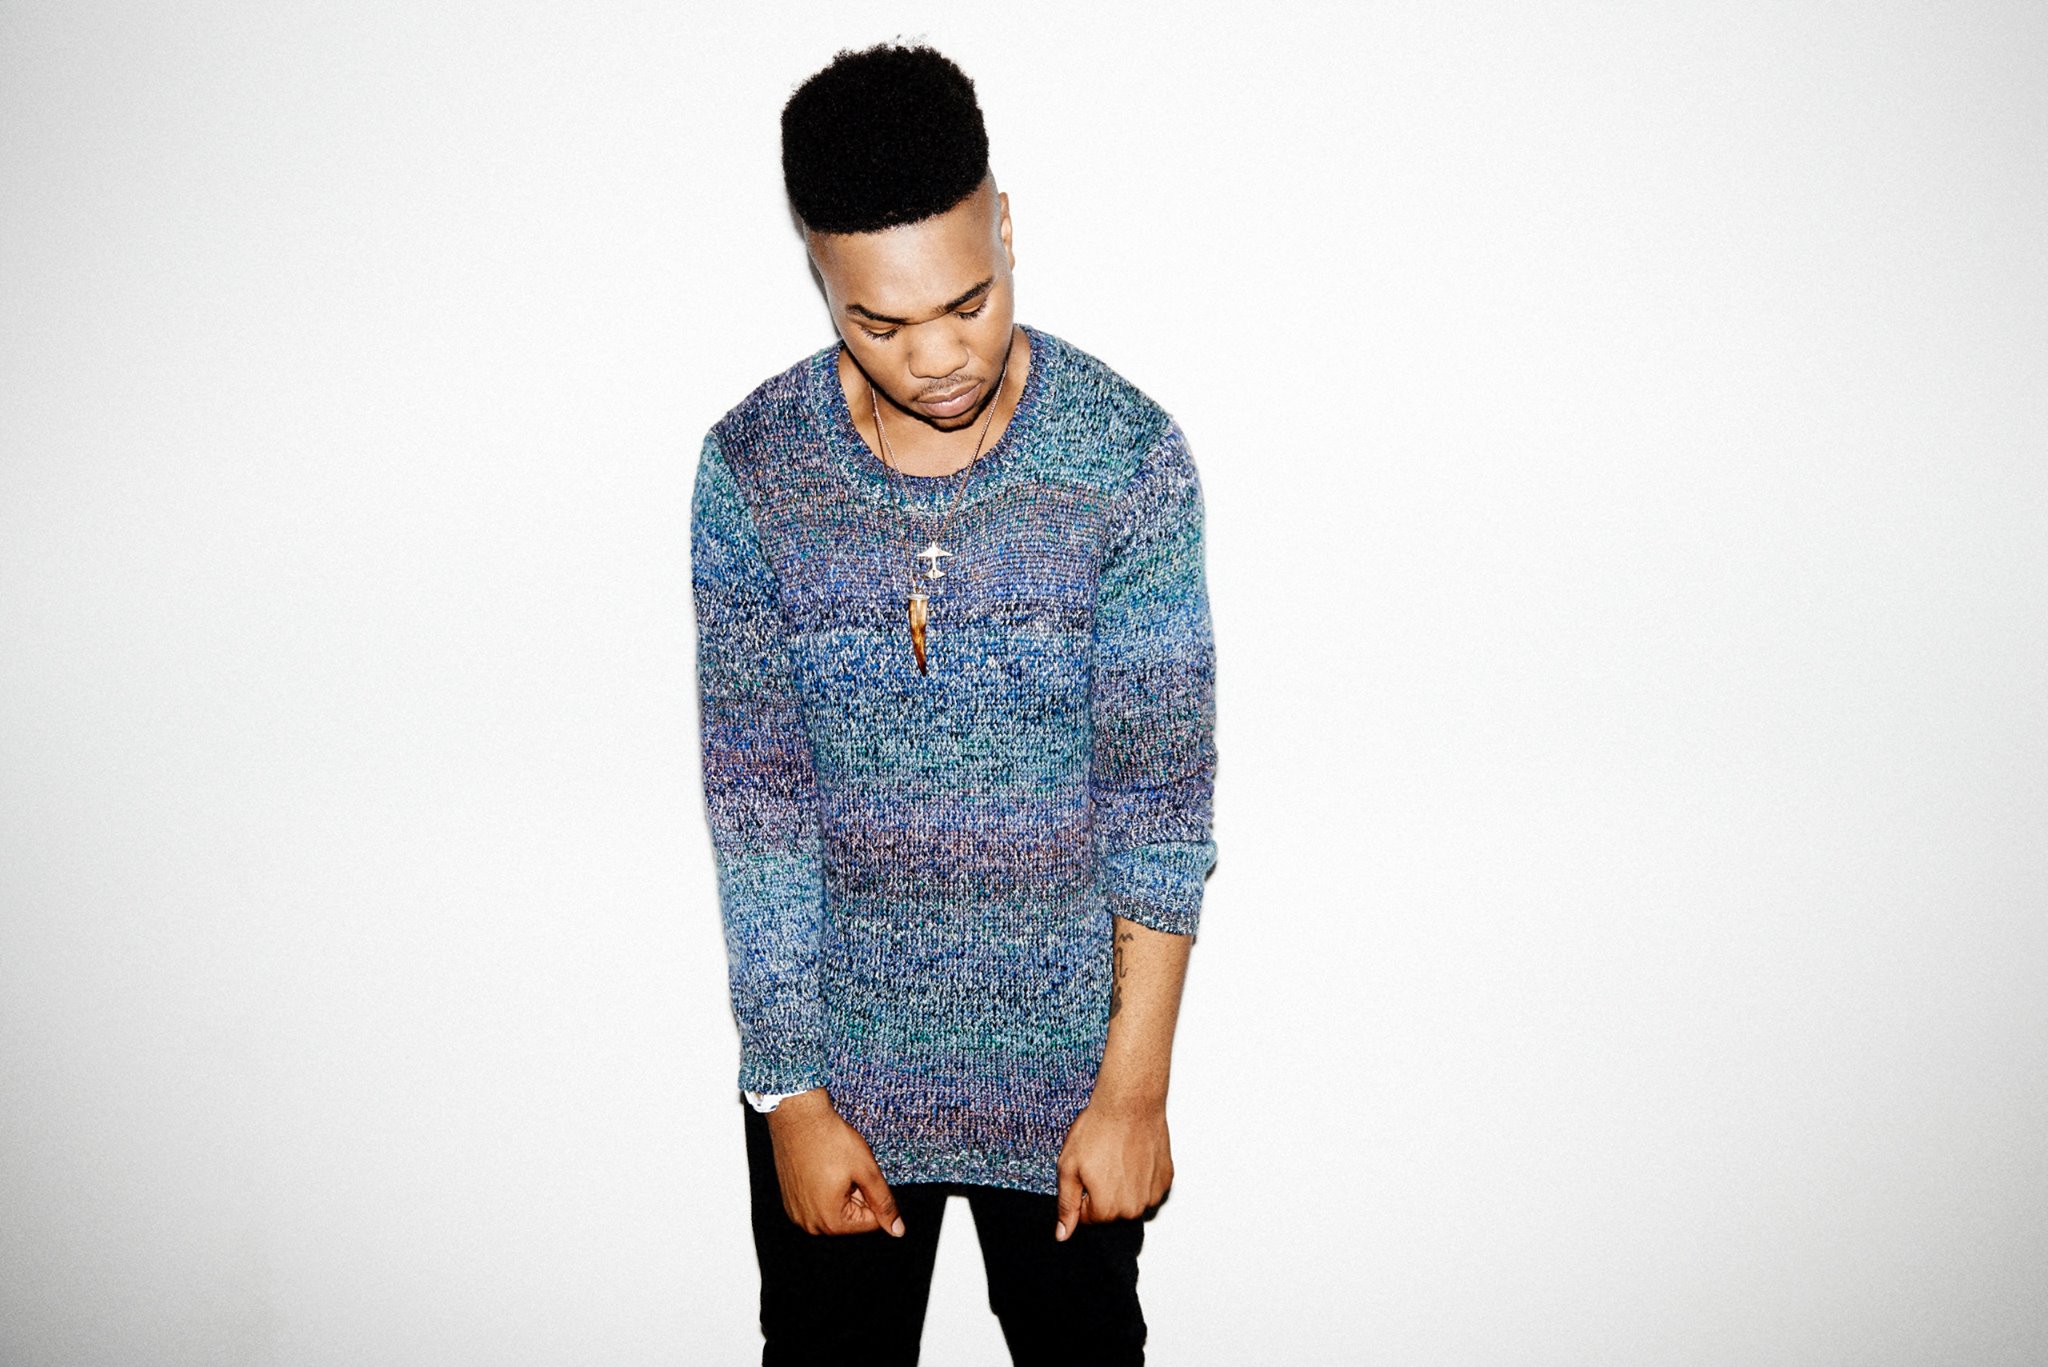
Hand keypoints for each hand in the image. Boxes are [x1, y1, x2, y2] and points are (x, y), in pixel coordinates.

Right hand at [765, 1090, 904, 1236]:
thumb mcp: (867, 1171)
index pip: (870, 1222)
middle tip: (846, 1168)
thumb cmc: (831, 1140)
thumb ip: (884, 1203)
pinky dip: (824, 1189)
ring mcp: (796, 1214)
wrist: (798, 1118)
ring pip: (835, 1210)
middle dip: (856, 1195)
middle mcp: (809, 1224)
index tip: (860, 1173)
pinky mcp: (790, 1202)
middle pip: (851, 1219)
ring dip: (841, 1192)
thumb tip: (897, 1230)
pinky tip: (820, 1167)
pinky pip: (817, 1203)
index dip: (873, 1194)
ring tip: (833, 1166)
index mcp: (830, 1222)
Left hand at [1053, 1092, 1172, 1240]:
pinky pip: (1148, 1188)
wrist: (1129, 1103)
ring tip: (1117, 1157)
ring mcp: (1152, 1194)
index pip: (1087, 1217)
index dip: (1081, 1193)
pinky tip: (1134, 1156)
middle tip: (1100, 1161)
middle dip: (1101, 1192)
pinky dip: (1141, 1177)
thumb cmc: (1098, 1130)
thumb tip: (1062, 1235)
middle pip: (1110, 1212)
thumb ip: (1066, 1205)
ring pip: (1131, 1201)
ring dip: (1123, 1186)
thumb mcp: (1068, 1167)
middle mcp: (1133, 1209)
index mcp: (1106, 1209)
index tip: (1085, 1170)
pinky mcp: (1166, 1179)